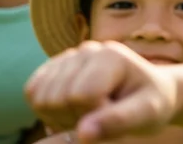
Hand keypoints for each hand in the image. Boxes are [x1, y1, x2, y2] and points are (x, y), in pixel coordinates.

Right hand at [25, 40, 175, 142]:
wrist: (147, 94)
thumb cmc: (151, 104)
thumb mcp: (147, 114)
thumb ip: (118, 121)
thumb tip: (83, 134)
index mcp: (111, 55)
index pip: (81, 96)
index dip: (96, 115)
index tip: (117, 111)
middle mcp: (86, 49)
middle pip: (56, 98)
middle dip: (76, 117)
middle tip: (102, 116)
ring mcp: (67, 56)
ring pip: (40, 98)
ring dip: (61, 116)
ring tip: (89, 114)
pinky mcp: (53, 67)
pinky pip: (31, 92)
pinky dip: (47, 110)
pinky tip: (73, 110)